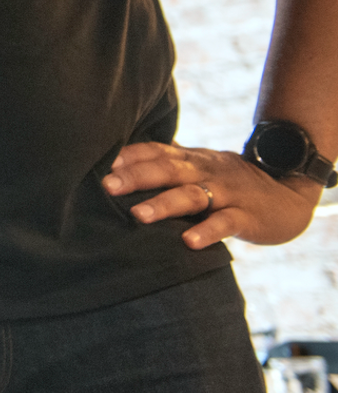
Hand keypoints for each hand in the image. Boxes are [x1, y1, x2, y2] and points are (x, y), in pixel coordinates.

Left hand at [103, 141, 321, 247]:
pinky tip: (189, 241)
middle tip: (107, 186)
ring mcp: (228, 193)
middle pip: (168, 169)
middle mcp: (206, 171)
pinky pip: (226, 223)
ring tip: (138, 215)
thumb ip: (167, 165)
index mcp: (192, 160)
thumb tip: (119, 165)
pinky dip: (208, 231)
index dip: (130, 155)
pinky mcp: (247, 216)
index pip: (157, 151)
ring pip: (193, 195)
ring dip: (164, 203)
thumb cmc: (230, 183)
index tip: (102, 164)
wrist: (289, 193)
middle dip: (137, 176)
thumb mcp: (200, 168)